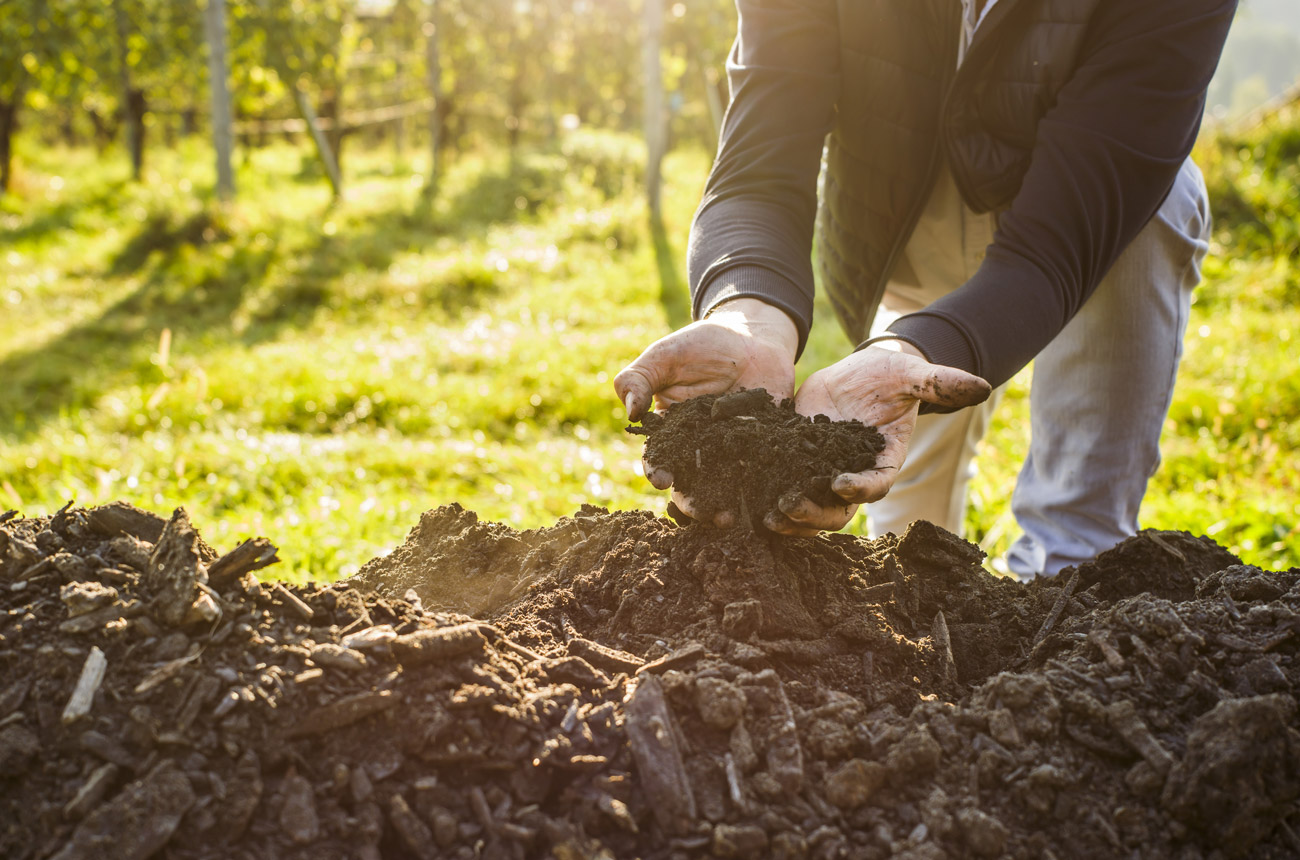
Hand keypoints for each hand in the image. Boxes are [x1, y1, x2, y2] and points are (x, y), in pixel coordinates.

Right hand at [614, 298, 798, 525]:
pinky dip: (765, 488)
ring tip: (731, 520)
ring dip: (726, 505)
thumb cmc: (700, 345)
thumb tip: (630, 411)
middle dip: (694, 502)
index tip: (661, 478)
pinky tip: (767, 501)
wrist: (752, 337)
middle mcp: (700, 450)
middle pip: (692, 483)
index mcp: (672, 432)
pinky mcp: (767, 449)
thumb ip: (639, 378)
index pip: (659, 458)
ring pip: (727, 486)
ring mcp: (734, 452)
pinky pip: (765, 472)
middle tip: (701, 512)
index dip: (657, 470)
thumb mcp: (665, 356)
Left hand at [765, 340, 992, 535]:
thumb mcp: (913, 375)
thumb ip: (941, 383)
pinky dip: (769, 494)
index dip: (860, 488)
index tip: (841, 483)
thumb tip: (983, 385)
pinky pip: (784, 486)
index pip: (874, 484)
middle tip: (791, 507)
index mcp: (882, 461)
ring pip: (809, 508)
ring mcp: (823, 471)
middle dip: (815, 513)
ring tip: (769, 517)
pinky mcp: (797, 461)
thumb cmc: (892, 377)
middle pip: (837, 509)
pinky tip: (749, 496)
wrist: (860, 374)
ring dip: (790, 517)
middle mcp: (853, 474)